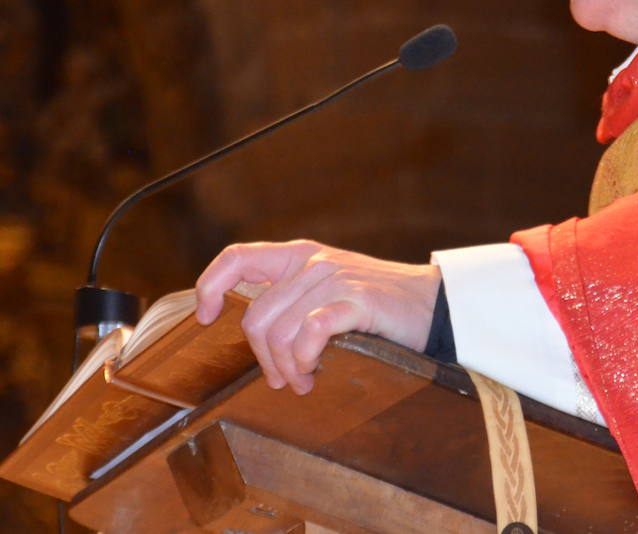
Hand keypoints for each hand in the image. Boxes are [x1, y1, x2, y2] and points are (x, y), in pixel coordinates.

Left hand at [194, 239, 440, 394]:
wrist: (433, 305)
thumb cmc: (379, 306)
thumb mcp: (329, 290)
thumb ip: (294, 299)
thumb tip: (257, 337)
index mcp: (299, 256)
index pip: (238, 258)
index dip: (210, 285)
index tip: (204, 317)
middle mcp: (312, 262)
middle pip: (257, 317)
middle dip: (263, 358)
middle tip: (283, 380)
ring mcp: (333, 278)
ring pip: (280, 331)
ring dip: (287, 368)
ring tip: (304, 381)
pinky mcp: (355, 299)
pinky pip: (310, 332)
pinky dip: (306, 359)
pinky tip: (316, 371)